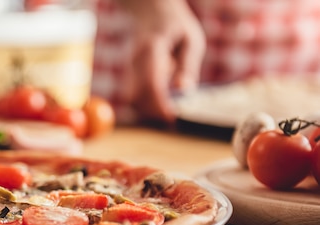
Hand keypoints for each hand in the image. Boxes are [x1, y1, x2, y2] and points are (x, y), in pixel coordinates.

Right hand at [119, 0, 205, 123]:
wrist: (150, 10)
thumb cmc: (174, 24)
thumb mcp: (191, 40)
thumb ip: (187, 65)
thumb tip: (184, 90)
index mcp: (151, 50)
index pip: (151, 83)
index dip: (160, 104)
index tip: (172, 117)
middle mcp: (135, 61)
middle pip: (137, 95)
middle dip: (154, 111)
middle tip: (173, 118)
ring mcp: (130, 67)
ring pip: (133, 97)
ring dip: (149, 109)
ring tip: (169, 111)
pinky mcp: (130, 73)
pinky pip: (134, 93)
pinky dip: (146, 103)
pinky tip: (161, 104)